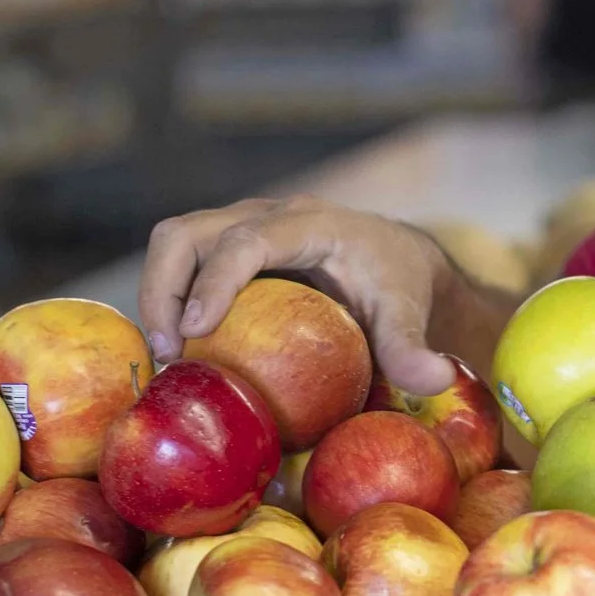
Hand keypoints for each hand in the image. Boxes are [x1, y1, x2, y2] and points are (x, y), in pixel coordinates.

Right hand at [138, 197, 456, 395]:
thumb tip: (436, 379)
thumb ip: (414, 346)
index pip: (249, 241)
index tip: (197, 329)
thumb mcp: (409, 313)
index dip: (216, 280)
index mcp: (308, 224)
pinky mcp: (226, 250)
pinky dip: (168, 303)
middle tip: (170, 352)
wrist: (393, 258)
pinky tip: (178, 354)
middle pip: (187, 234)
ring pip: (173, 245)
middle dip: (165, 288)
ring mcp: (238, 229)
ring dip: (158, 296)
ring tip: (167, 357)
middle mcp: (264, 216)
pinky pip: (181, 266)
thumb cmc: (398, 283)